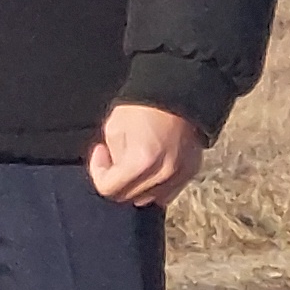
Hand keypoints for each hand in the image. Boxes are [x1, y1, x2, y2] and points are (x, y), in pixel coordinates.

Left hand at [87, 99, 211, 209]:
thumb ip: (112, 158)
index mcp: (141, 162)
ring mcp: (179, 176)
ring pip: (149, 199)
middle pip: (128, 197)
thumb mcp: (114, 128)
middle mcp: (162, 175)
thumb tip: (114, 172)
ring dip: (136, 186)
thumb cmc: (142, 106)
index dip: (98, 172)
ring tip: (133, 162)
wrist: (177, 91)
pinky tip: (150, 165)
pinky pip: (167, 192)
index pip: (109, 189)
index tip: (100, 152)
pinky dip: (155, 185)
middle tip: (114, 158)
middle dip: (116, 180)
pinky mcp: (191, 172)